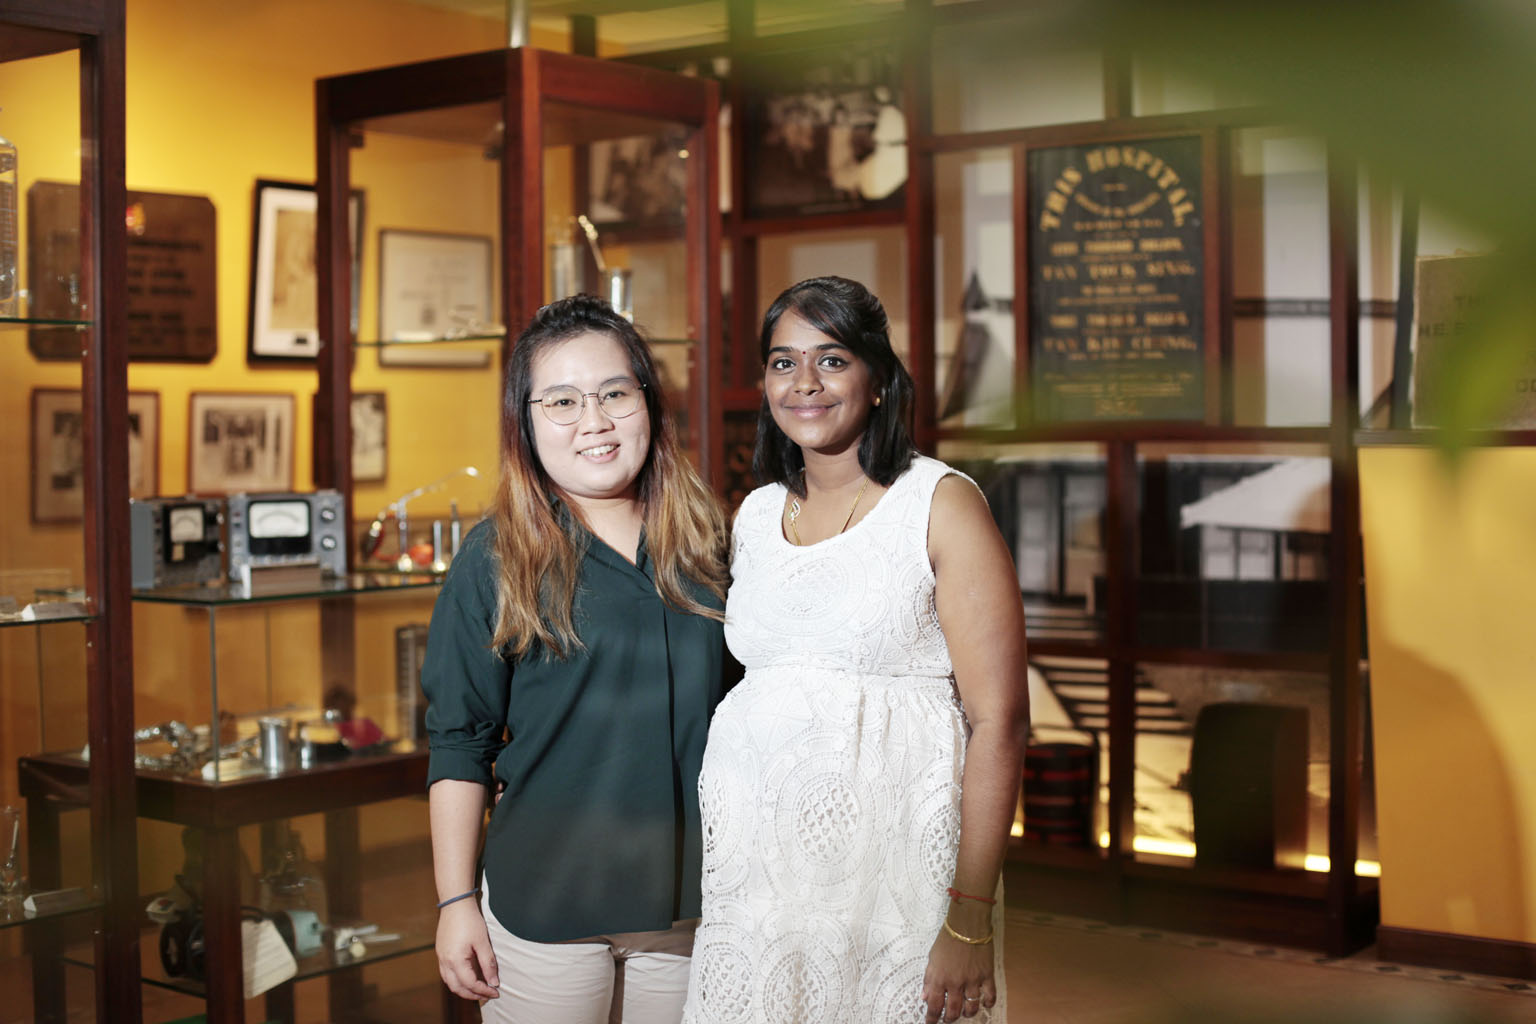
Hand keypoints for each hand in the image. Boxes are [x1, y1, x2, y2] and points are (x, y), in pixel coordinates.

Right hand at [436, 899, 499, 1000]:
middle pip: (457, 988)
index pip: (470, 983)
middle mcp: (445, 962)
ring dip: (464, 989)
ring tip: (479, 989)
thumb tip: (494, 982)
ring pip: (450, 983)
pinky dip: (457, 980)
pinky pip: (446, 974)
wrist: (456, 904)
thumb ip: (488, 963)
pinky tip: (468, 977)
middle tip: (488, 995)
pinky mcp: (441, 953)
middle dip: (473, 995)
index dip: (483, 990)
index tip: (495, 992)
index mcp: (455, 960)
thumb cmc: (470, 920)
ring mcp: (440, 958)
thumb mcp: (482, 942)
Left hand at [920, 907, 994, 1021]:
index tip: (930, 1022)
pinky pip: (989, 996)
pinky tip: (985, 1004)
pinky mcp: (986, 975)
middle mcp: (955, 982)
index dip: (931, 1018)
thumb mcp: (932, 958)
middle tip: (948, 1019)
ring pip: (971, 1007)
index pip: (933, 1005)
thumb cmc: (947, 939)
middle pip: (953, 1010)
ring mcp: (972, 980)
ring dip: (967, 1014)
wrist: (967, 924)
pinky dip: (988, 1003)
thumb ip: (928, 978)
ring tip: (965, 1013)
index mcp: (939, 978)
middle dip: (949, 1019)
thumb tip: (924, 996)